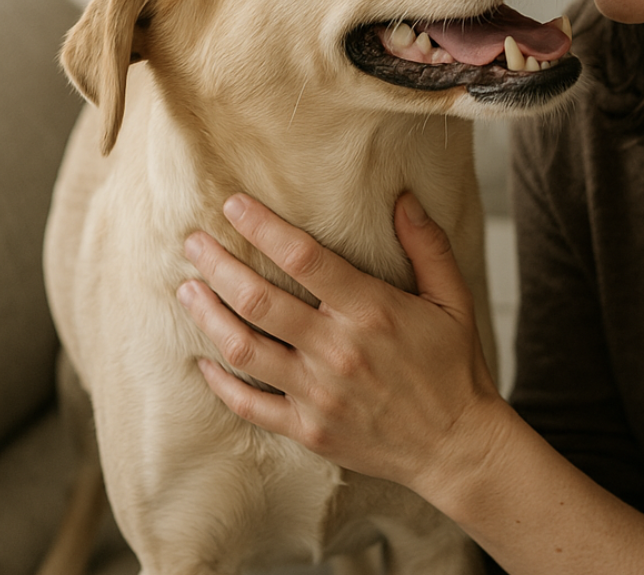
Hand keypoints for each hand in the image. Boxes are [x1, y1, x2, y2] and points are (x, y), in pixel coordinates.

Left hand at [177, 191, 502, 492]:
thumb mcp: (453, 299)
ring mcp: (317, 393)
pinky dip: (219, 382)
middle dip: (218, 266)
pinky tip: (202, 361)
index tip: (234, 204)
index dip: (264, 228)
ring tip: (187, 290)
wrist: (457, 445)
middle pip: (258, 300)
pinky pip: (249, 404)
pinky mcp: (308, 430)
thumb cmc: (456, 366)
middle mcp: (337, 350)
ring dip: (208, 315)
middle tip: (193, 242)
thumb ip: (428, 246)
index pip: (304, 258)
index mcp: (371, 311)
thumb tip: (404, 198)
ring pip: (242, 349)